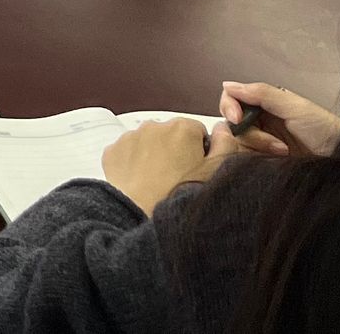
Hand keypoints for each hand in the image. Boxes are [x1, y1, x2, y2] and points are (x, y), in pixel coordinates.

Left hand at [100, 117, 221, 215]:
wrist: (140, 213)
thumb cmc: (178, 196)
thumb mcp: (215, 173)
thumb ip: (226, 144)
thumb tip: (224, 128)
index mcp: (182, 128)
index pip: (198, 131)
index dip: (201, 151)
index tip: (198, 168)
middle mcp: (154, 126)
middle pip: (172, 135)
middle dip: (177, 152)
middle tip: (180, 178)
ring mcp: (131, 137)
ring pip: (149, 143)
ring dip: (155, 157)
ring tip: (161, 183)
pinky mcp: (113, 151)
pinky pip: (129, 153)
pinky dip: (134, 164)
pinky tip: (143, 182)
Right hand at [217, 81, 339, 159]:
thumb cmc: (325, 130)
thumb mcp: (294, 106)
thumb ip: (261, 93)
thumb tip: (227, 85)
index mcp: (265, 103)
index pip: (232, 99)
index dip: (229, 107)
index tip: (238, 118)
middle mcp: (261, 122)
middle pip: (231, 123)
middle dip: (249, 133)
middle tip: (273, 141)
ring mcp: (262, 143)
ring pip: (237, 143)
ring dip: (257, 147)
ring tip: (282, 151)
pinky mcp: (264, 162)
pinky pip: (245, 159)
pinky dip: (256, 160)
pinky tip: (277, 160)